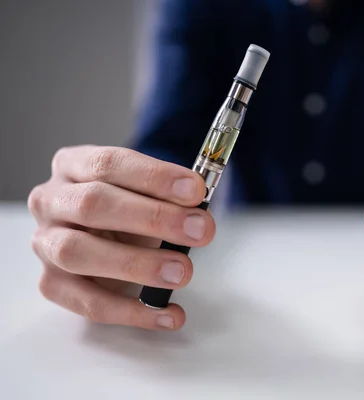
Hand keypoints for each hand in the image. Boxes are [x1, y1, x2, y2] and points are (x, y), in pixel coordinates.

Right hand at [27, 145, 214, 329]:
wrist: (109, 233)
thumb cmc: (131, 207)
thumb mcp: (148, 193)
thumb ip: (169, 198)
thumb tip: (198, 214)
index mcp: (73, 165)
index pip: (109, 164)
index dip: (154, 178)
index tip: (196, 192)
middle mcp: (51, 201)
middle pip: (93, 205)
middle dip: (153, 218)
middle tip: (200, 231)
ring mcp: (45, 244)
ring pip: (79, 254)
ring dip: (137, 265)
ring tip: (182, 272)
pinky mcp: (52, 284)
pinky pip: (89, 303)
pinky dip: (134, 312)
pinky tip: (170, 314)